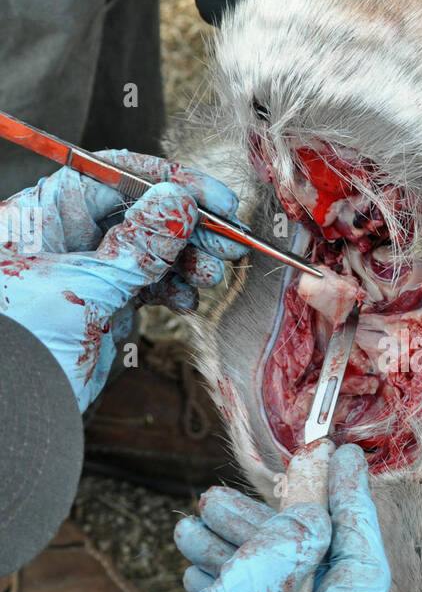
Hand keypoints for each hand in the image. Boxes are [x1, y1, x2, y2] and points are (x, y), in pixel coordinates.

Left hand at [0, 152, 245, 408]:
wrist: (11, 417)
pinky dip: (173, 291)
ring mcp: (85, 271)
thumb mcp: (84, 288)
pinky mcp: (102, 305)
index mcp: (43, 216)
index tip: (214, 197)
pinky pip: (148, 285)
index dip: (167, 181)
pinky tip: (186, 301)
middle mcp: (64, 237)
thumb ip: (137, 245)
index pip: (112, 175)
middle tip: (229, 240)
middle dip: (187, 225)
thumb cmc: (20, 348)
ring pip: (150, 250)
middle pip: (138, 211)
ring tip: (212, 274)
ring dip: (188, 260)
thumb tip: (179, 202)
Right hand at [88, 445, 389, 591]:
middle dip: (271, 534)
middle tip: (224, 495)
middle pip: (319, 585)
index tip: (340, 457)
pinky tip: (202, 569)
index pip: (362, 574)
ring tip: (194, 525)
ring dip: (246, 563)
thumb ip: (269, 567)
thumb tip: (313, 521)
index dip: (350, 508)